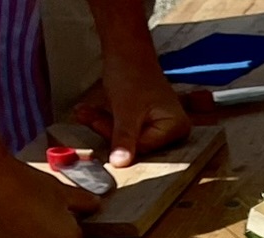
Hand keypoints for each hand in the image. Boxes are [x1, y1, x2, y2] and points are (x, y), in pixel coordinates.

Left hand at [73, 68, 190, 167]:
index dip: (121, 138)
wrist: (125, 49)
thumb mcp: (126, 109)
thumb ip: (124, 138)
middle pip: (138, 144)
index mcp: (177, 127)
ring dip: (105, 126)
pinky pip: (126, 129)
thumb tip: (120, 163)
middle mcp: (174, 129)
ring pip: (128, 137)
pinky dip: (109, 122)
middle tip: (89, 117)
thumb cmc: (132, 72)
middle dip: (110, 131)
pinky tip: (93, 113)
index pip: (146, 147)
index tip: (99, 125)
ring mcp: (161, 125)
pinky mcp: (148, 121)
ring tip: (87, 113)